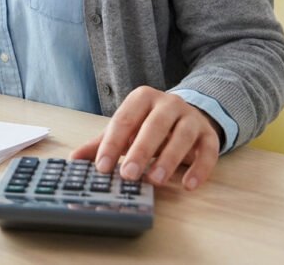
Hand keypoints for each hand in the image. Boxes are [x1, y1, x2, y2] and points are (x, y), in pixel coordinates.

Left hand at [70, 86, 221, 190]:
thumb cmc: (149, 124)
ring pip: (182, 136)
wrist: (188, 114)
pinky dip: (200, 168)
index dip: (112, 144)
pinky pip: (208, 150)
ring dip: (168, 160)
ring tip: (155, 180)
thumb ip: (102, 142)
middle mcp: (168, 103)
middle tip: (128, 174)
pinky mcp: (209, 134)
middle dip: (140, 150)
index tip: (102, 167)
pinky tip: (188, 185)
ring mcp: (191, 117)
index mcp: (142, 98)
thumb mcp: (126, 128)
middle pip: (154, 125)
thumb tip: (74, 159)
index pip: (124, 120)